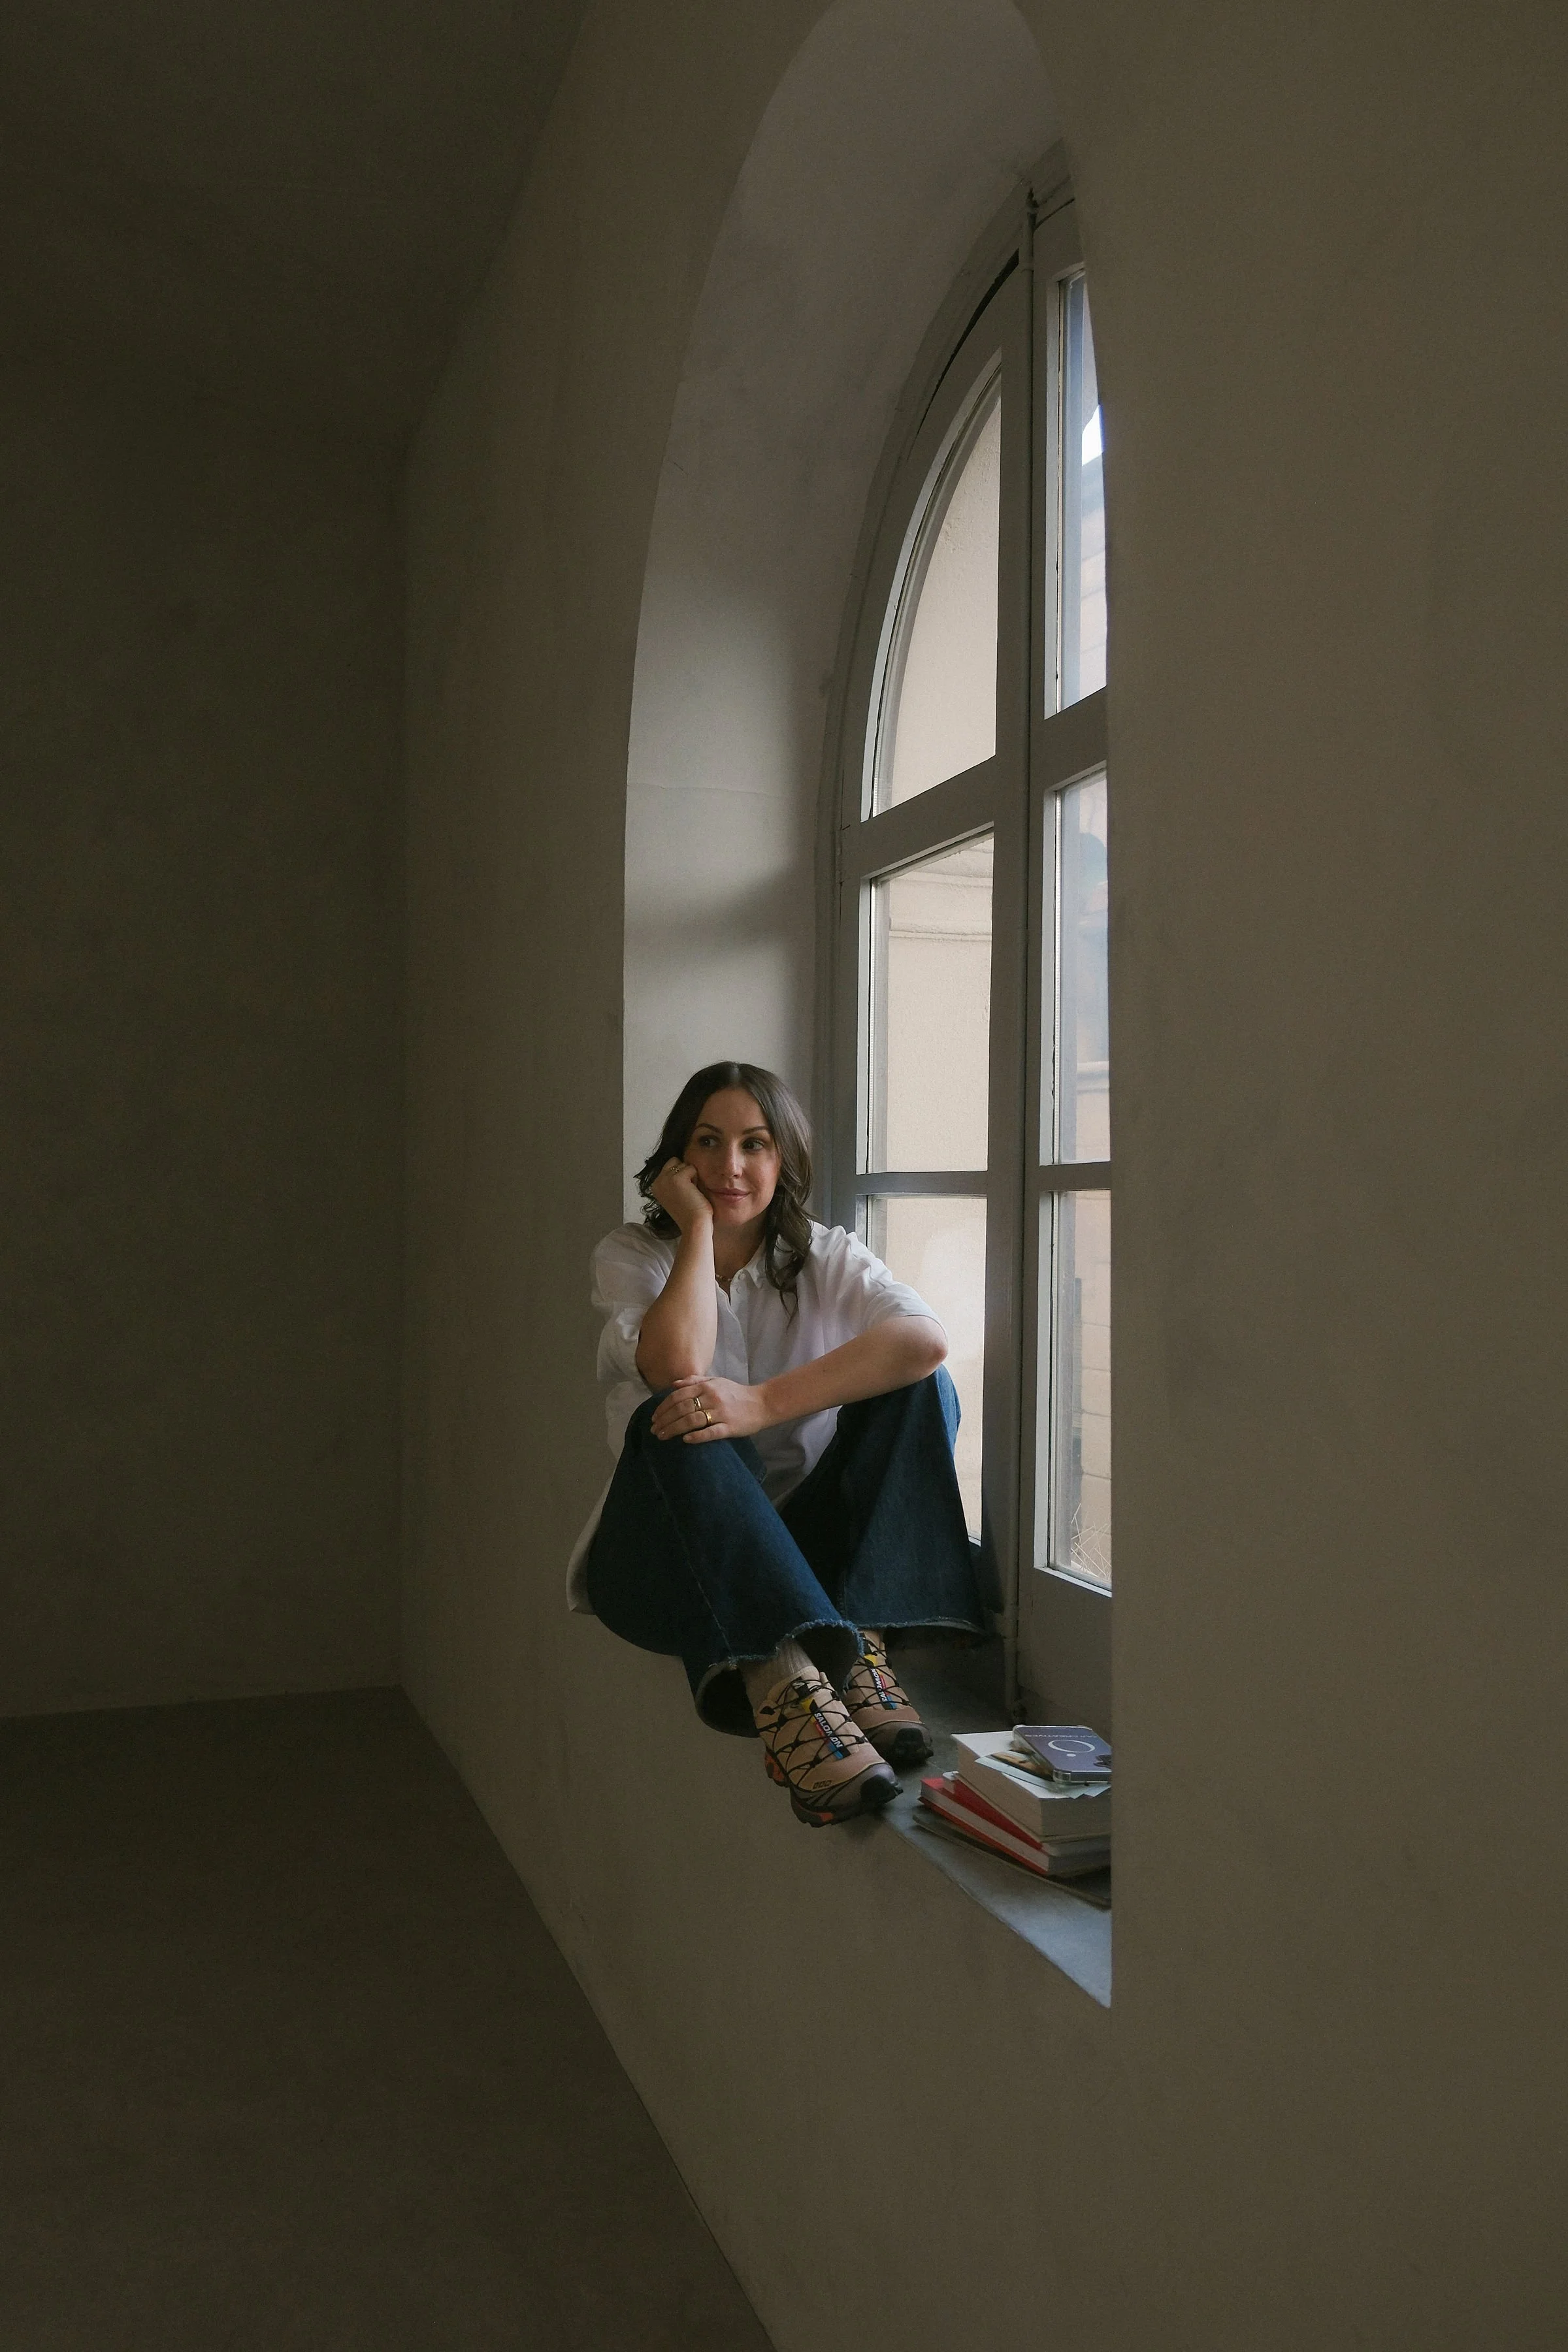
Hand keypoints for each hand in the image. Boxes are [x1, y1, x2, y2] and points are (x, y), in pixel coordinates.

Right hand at [649, 1156, 711, 1234]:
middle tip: (687, 1192)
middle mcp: (658, 1181)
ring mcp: (666, 1179)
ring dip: (692, 1177)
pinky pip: (692, 1169)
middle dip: (685, 1173)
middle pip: (675, 1161)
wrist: (693, 1225)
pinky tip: (694, 1193)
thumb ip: (672, 1181)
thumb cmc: (689, 1213)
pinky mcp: (677, 1178)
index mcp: (655, 1186)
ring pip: (685, 1165)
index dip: (680, 1176)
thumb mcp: (674, 1195)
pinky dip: (696, 1179)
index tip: (682, 1194)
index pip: (669, 1166)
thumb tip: (681, 1164)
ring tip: (690, 1194)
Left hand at [650, 1375, 768, 1444]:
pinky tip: (685, 1440)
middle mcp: (712, 1397)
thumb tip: (673, 1384)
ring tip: (663, 1437)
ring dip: (674, 1429)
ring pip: (692, 1420)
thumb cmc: (736, 1393)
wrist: (762, 1403)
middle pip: (681, 1409)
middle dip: (664, 1420)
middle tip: (654, 1430)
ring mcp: (721, 1412)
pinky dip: (697, 1436)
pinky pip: (711, 1432)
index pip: (678, 1396)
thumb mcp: (716, 1381)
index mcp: (707, 1386)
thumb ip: (694, 1381)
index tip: (654, 1417)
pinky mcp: (729, 1427)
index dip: (663, 1407)